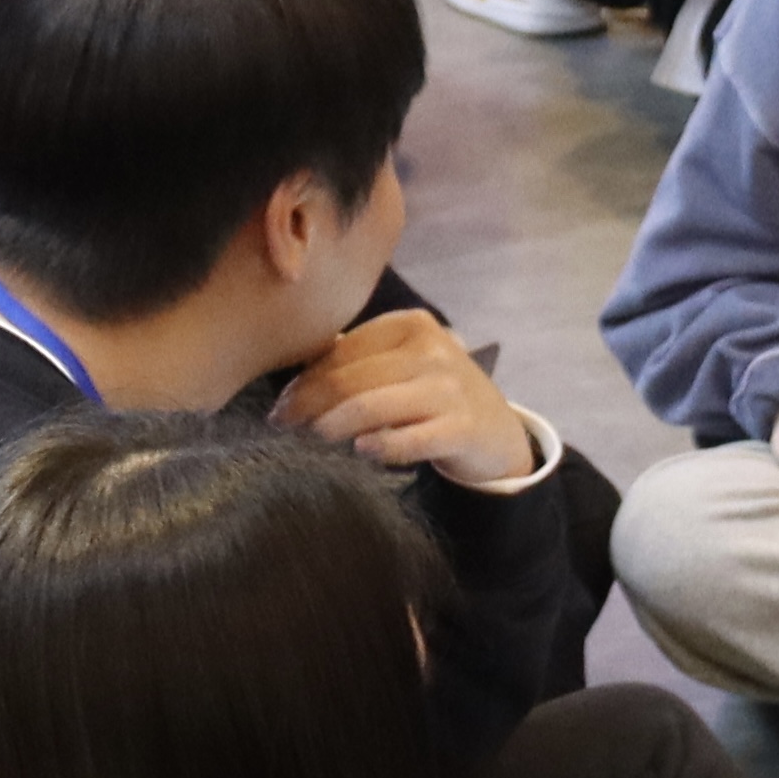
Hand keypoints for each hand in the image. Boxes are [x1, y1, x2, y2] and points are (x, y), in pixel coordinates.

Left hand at [271, 308, 539, 487]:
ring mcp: (450, 389)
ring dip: (335, 424)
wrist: (498, 434)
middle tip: (284, 424)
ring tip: (317, 437)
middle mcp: (432, 351)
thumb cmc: (437, 398)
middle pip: (351, 378)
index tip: (280, 405)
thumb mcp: (403, 366)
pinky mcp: (463, 428)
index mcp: (411, 325)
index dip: (304, 380)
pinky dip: (381, 447)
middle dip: (310, 404)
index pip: (342, 351)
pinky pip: (410, 440)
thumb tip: (292, 378)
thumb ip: (360, 362)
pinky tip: (363, 452)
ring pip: (372, 406)